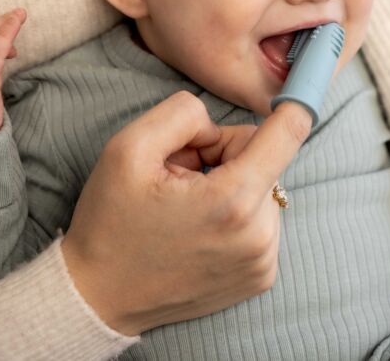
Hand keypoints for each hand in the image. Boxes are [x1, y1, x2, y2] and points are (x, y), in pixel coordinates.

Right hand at [61, 91, 313, 335]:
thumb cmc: (110, 223)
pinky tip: (197, 233)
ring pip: (262, 189)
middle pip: (265, 158)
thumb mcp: (128, 148)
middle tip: (179, 179)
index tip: (293, 91)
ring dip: (229, 188)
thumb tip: (218, 123)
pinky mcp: (260, 277)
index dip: (289, 104)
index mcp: (233, 200)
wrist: (97, 299)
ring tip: (184, 211)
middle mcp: (260, 234)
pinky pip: (260, 223)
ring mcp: (264, 261)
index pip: (290, 132)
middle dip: (225, 157)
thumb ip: (183, 113)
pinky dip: (234, 219)